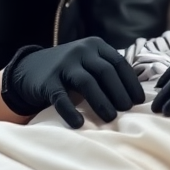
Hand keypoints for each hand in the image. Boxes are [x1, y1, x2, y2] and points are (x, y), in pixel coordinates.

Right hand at [1, 37, 144, 128]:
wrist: (31, 69)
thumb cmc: (70, 69)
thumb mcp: (89, 61)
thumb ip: (108, 70)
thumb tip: (136, 94)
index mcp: (95, 45)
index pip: (118, 62)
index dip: (130, 82)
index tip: (138, 101)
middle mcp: (80, 51)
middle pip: (105, 72)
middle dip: (119, 93)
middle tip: (127, 111)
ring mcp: (63, 65)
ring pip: (86, 82)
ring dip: (101, 101)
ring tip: (110, 118)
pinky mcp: (48, 81)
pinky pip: (61, 97)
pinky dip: (71, 112)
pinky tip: (79, 124)